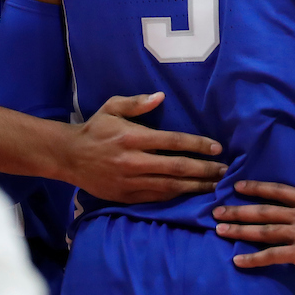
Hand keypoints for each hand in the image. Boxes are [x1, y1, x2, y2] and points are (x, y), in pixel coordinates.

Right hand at [64, 93, 226, 202]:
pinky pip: (157, 198)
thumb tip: (160, 97)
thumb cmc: (95, 129)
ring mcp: (130, 181)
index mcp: (133, 138)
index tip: (217, 148)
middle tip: (225, 171)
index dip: (198, 145)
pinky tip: (192, 194)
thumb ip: (136, 103)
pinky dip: (177, 196)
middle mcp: (134, 161)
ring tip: (216, 186)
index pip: (174, 142)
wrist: (69, 157)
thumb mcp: (112, 107)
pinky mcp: (126, 196)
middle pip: (177, 167)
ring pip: (170, 186)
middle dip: (205, 170)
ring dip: (196, 187)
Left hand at [213, 179, 294, 273]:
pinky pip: (271, 255)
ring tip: (219, 229)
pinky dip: (253, 258)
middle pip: (263, 210)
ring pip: (262, 231)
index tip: (238, 186)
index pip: (278, 191)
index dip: (257, 188)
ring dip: (239, 230)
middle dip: (238, 210)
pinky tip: (237, 260)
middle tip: (216, 210)